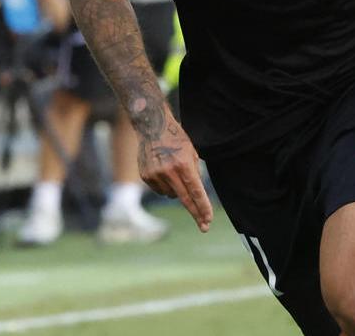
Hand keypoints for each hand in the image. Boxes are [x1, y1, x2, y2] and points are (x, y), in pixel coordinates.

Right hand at [137, 117, 213, 232]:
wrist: (152, 127)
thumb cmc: (176, 139)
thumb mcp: (191, 152)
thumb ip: (194, 173)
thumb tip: (196, 197)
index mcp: (183, 164)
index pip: (196, 191)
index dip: (203, 207)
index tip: (208, 220)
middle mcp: (168, 171)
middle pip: (185, 199)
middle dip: (196, 213)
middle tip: (204, 227)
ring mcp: (155, 175)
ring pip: (172, 195)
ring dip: (178, 191)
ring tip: (175, 174)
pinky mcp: (146, 177)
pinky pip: (161, 191)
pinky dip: (166, 187)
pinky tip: (164, 173)